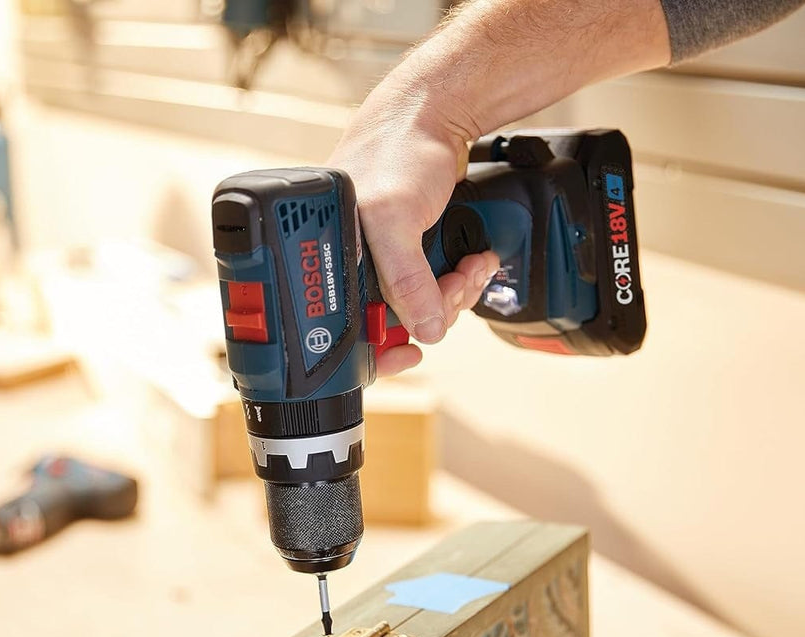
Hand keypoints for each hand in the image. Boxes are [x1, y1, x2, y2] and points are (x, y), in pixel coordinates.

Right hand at [330, 82, 499, 377]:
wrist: (434, 114)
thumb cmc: (396, 150)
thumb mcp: (395, 218)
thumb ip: (405, 278)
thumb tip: (424, 329)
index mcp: (330, 259)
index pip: (350, 327)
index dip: (380, 348)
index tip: (411, 352)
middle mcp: (352, 262)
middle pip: (394, 320)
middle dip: (435, 310)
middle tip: (455, 286)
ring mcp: (382, 257)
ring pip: (420, 305)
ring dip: (455, 293)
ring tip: (470, 268)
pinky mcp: (410, 248)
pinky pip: (436, 284)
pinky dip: (460, 279)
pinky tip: (473, 261)